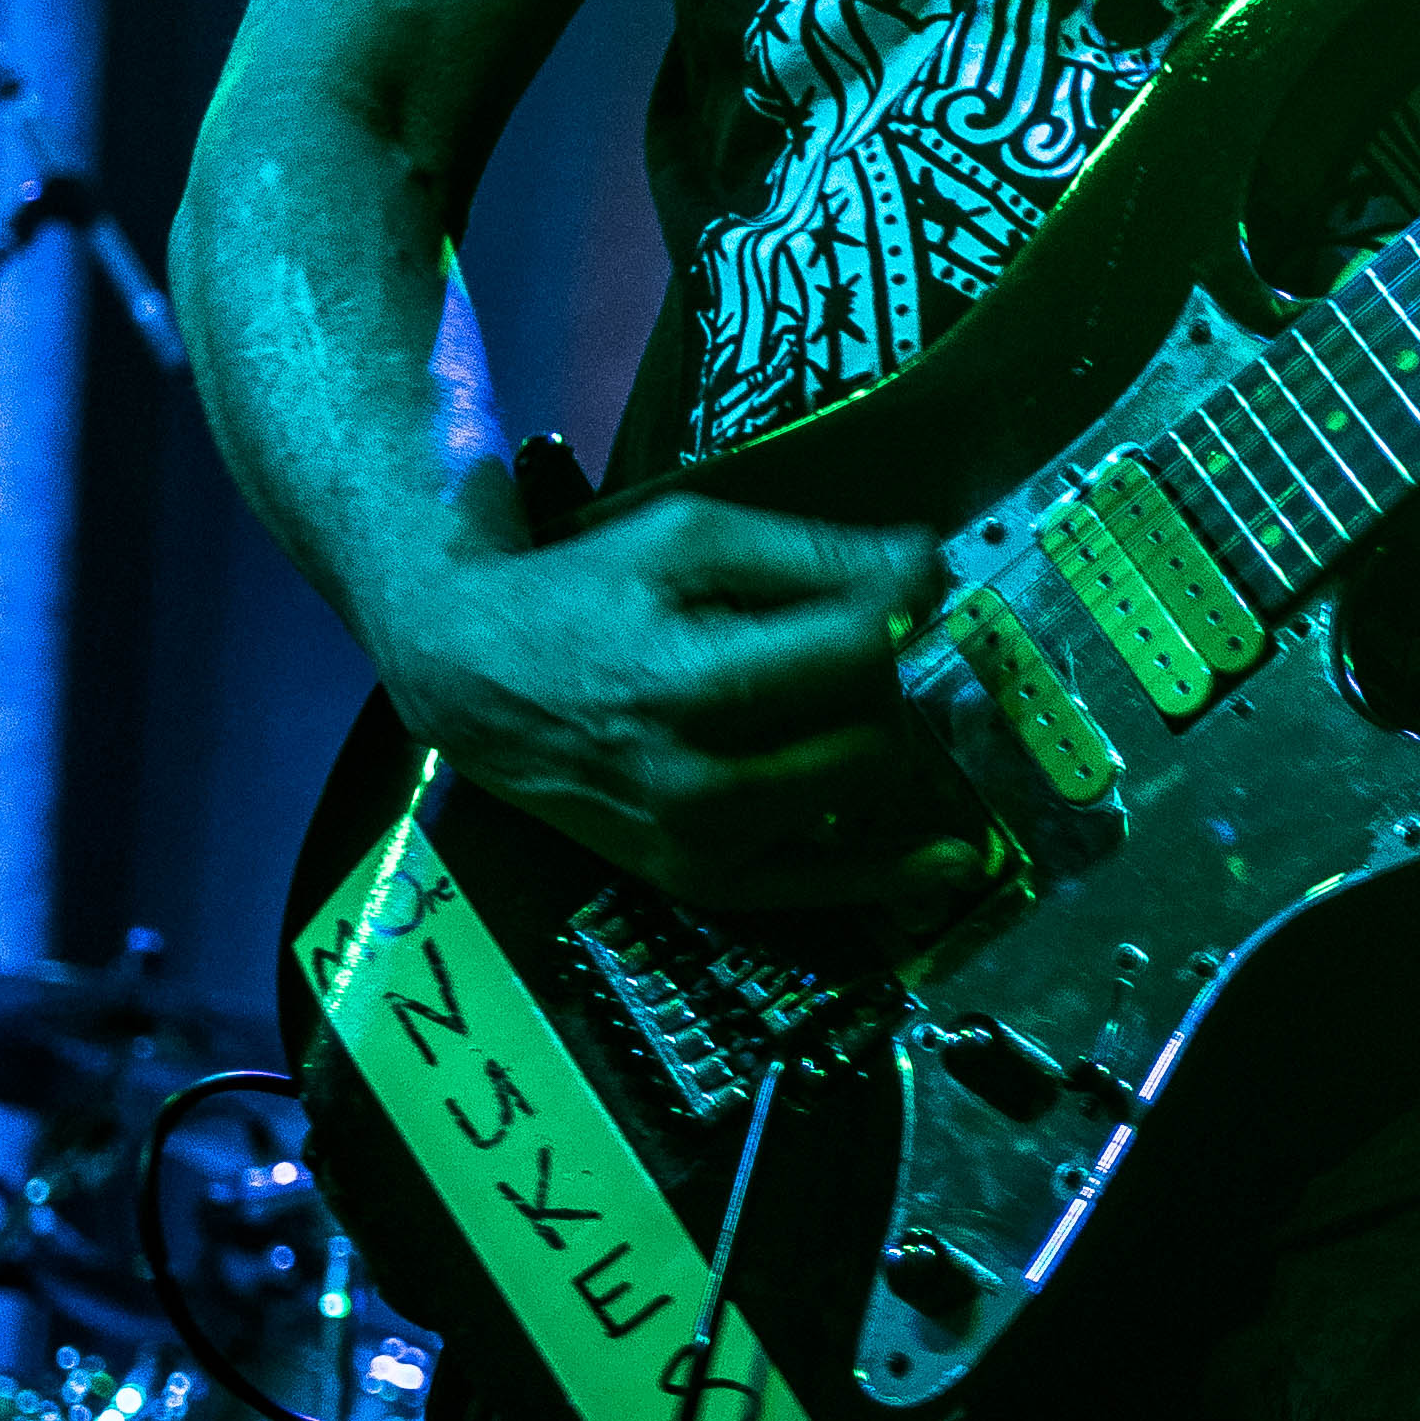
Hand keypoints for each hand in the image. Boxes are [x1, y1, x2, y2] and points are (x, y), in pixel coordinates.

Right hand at [378, 488, 1000, 928]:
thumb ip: (812, 551)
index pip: (860, 651)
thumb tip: (927, 565)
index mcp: (691, 680)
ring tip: (821, 702)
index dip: (906, 604)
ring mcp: (701, 842)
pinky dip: (891, 866)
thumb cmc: (584, 593)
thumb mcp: (688, 537)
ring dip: (867, 739)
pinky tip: (948, 858)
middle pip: (875, 729)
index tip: (917, 577)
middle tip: (845, 642)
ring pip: (861, 790)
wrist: (472, 677)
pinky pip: (828, 883)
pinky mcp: (700, 880)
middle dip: (881, 676)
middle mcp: (699, 778)